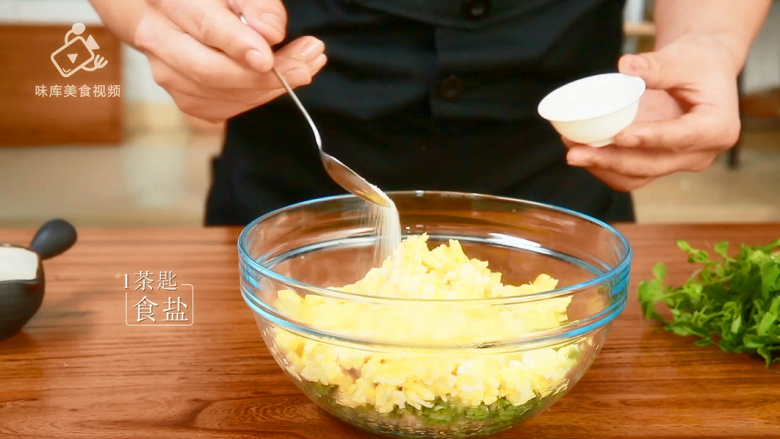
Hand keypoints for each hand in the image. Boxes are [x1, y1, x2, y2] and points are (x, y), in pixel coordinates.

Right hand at [134, 0, 326, 122]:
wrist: (178, 11)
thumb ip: (257, 5)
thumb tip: (269, 33)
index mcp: (170, 1)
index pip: (204, 27)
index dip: (238, 46)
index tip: (268, 58)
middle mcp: (158, 38)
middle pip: (209, 70)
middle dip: (262, 76)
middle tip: (304, 66)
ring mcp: (166, 72)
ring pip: (216, 96)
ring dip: (266, 90)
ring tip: (303, 70)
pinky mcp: (182, 96)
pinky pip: (220, 109)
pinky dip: (254, 99)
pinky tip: (278, 84)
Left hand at [563, 36, 740, 190]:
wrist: (701, 73)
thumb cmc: (698, 63)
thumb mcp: (684, 58)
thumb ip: (658, 65)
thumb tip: (626, 65)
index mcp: (717, 128)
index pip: (682, 138)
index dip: (651, 138)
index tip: (620, 136)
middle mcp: (699, 154)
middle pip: (652, 165)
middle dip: (611, 161)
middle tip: (575, 153)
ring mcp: (677, 163)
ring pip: (636, 176)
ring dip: (601, 167)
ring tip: (572, 151)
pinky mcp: (658, 164)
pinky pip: (628, 174)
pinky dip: (604, 165)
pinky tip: (581, 151)